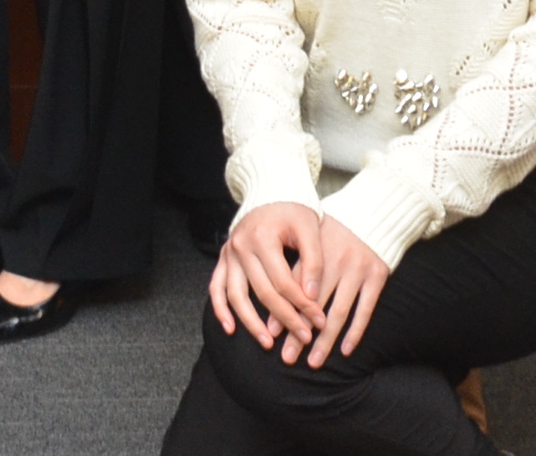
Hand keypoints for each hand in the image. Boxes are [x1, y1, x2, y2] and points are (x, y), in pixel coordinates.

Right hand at [206, 201, 326, 354]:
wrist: (271, 192)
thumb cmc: (294, 211)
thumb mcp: (310, 228)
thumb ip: (313, 261)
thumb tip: (312, 296)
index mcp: (263, 238)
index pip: (284, 282)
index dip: (302, 304)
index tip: (319, 320)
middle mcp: (241, 246)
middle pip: (262, 292)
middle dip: (285, 318)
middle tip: (303, 337)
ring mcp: (229, 253)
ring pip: (235, 295)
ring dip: (250, 322)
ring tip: (268, 343)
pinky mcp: (224, 258)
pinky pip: (216, 287)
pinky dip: (219, 309)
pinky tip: (230, 328)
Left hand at [289, 212, 388, 365]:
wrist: (374, 211)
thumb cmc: (335, 230)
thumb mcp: (313, 240)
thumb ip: (298, 267)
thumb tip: (276, 299)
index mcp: (315, 252)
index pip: (295, 287)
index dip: (282, 311)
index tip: (271, 334)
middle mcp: (335, 261)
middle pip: (314, 305)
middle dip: (300, 333)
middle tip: (288, 358)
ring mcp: (357, 270)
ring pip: (338, 312)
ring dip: (325, 340)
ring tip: (313, 362)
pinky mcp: (377, 276)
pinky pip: (365, 310)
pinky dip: (355, 332)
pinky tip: (345, 350)